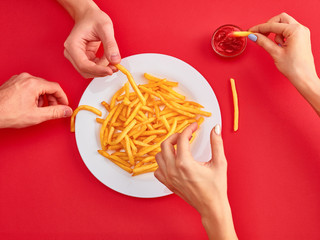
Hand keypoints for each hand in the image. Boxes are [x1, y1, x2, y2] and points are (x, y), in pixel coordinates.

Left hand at [0, 73, 72, 127]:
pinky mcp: (13, 82)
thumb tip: (66, 110)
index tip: (64, 105)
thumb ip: (55, 112)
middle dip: (52, 98)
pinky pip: (29, 86)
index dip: (62, 98)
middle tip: (53, 109)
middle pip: (47, 86)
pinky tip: (30, 105)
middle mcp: (26, 78)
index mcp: (33, 84)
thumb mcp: (37, 115)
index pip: (56, 87)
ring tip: (38, 109)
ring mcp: (18, 79)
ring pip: (38, 86)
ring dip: (42, 97)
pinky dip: (33, 95)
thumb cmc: (8, 113)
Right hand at [63, 4, 119, 77]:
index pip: (83, 64)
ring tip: (114, 64)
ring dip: (102, 70)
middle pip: (85, 70)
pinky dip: (102, 67)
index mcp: (72, 45)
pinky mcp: (83, 58)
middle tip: (115, 68)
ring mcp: (76, 57)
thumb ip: (110, 45)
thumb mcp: (105, 28)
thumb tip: (115, 60)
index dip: (97, 70)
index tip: (110, 71)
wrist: (90, 15)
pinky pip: (93, 67)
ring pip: (89, 71)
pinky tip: (110, 61)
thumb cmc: (93, 18)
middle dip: (101, 71)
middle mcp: (71, 53)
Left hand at [155, 123, 237, 239]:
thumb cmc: (216, 187)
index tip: (194, 126)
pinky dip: (163, 163)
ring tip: (179, 148)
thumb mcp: (219, 163)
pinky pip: (158, 169)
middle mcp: (173, 170)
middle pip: (165, 144)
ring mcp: (168, 177)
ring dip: (167, 149)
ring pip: (158, 156)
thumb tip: (215, 128)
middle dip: (175, 136)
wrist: (211, 207)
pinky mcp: (168, 183)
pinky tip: (173, 162)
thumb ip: (217, 143)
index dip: (188, 129)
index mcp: (185, 163)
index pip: (182, 139)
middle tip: (186, 136)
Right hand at [249, 13, 319, 115]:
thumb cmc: (294, 67)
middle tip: (260, 35)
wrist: (304, 77)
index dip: (259, 28)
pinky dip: (281, 36)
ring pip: (284, 24)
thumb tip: (254, 36)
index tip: (251, 31)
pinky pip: (288, 31)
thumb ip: (263, 42)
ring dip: (276, 32)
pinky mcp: (301, 37)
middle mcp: (300, 29)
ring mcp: (302, 32)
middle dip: (269, 26)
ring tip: (276, 46)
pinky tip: (280, 46)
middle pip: (280, 19)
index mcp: (295, 31)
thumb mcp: (275, 53)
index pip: (273, 25)